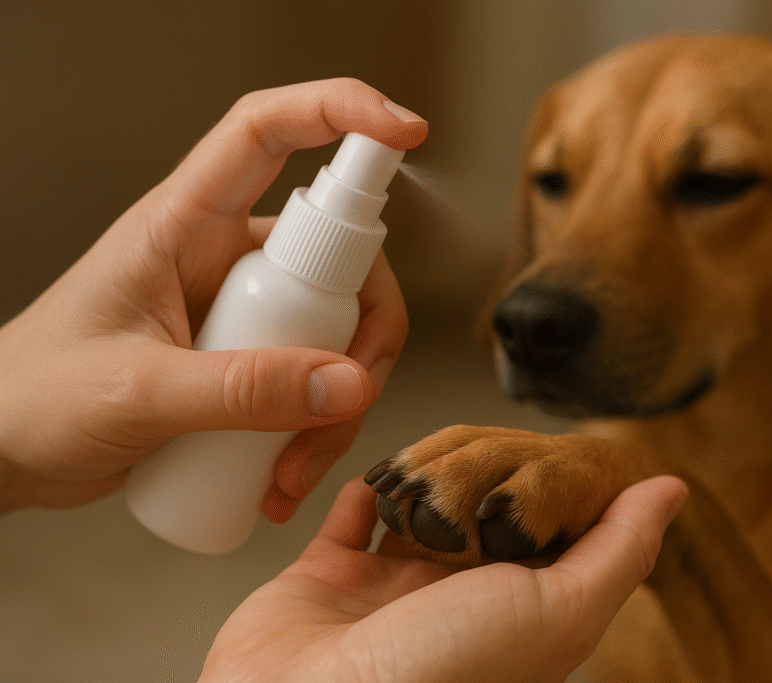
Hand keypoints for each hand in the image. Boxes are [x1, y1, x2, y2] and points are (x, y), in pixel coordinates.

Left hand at [0, 79, 426, 516]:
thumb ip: (239, 390)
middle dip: (361, 343)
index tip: (403, 131)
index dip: (339, 112)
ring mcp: (243, 312)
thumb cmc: (34, 399)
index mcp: (184, 223)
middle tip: (340, 408)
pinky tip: (279, 480)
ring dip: (337, 407)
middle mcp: (224, 257)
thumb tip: (345, 386)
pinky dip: (317, 431)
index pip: (265, 132)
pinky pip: (315, 381)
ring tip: (289, 473)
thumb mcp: (136, 391)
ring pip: (339, 333)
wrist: (4, 454)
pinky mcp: (250, 362)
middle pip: (339, 261)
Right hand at [199, 474, 687, 682]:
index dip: (551, 485)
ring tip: (430, 460)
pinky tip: (380, 474)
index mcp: (515, 612)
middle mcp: (455, 601)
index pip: (545, 530)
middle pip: (481, 512)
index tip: (553, 446)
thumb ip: (618, 549)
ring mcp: (388, 590)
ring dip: (425, 475)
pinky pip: (349, 518)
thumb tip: (671, 489)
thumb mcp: (558, 610)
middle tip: (481, 448)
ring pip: (420, 506)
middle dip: (483, 474)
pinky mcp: (327, 579)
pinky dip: (364, 490)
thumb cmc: (442, 674)